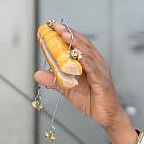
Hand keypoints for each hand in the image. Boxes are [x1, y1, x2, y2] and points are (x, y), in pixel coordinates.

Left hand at [33, 22, 138, 143]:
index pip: (78, 44)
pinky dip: (84, 60)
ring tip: (63, 35)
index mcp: (90, 62)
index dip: (66, 34)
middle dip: (69, 34)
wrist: (107, 117)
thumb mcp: (68, 90)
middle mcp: (97, 63)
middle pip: (83, 44)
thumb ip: (54, 80)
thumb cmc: (92, 101)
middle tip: (56, 26)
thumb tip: (37, 74)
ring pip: (87, 53)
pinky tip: (76, 54)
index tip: (53, 27)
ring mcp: (101, 71)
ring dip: (75, 43)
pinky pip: (92, 68)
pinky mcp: (102, 81)